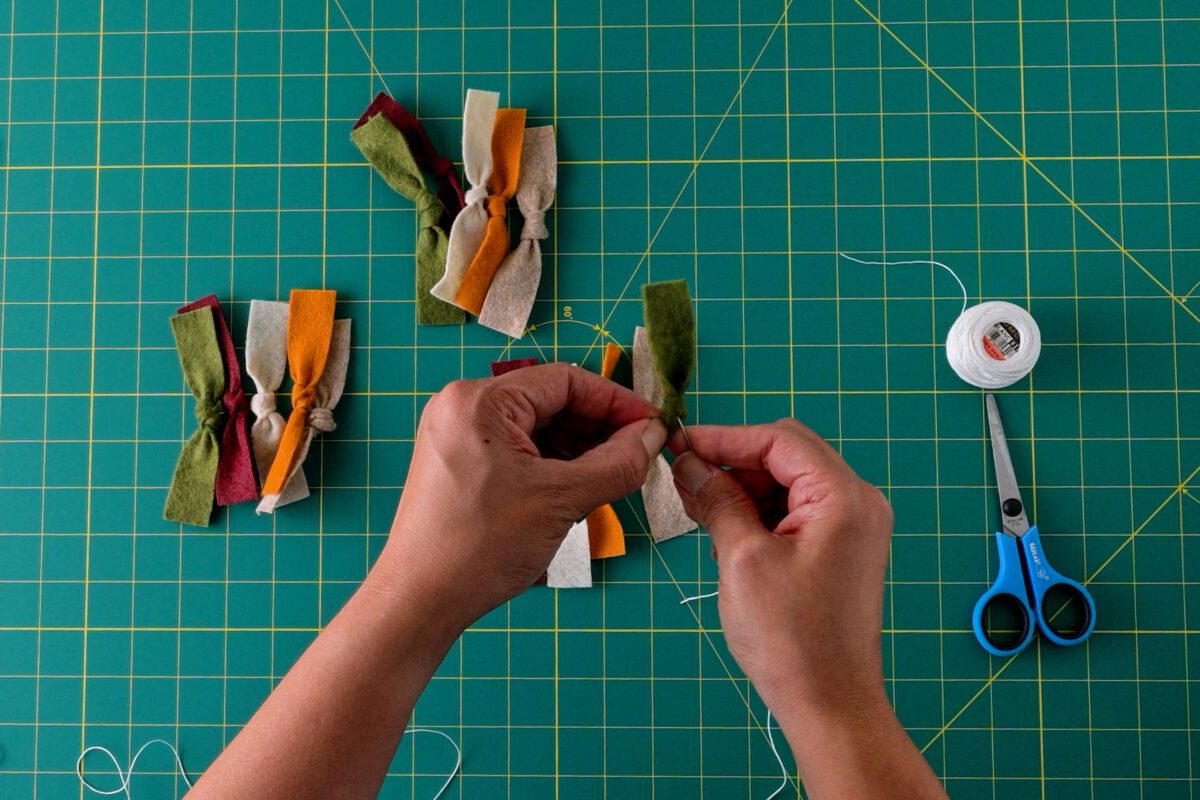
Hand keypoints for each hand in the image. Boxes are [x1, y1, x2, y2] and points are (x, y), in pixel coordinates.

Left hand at [378, 363, 665, 632]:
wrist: (419, 602)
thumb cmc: (478, 547)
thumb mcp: (561, 501)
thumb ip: (616, 463)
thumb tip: (652, 436)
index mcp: (480, 400)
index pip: (565, 381)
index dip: (615, 402)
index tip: (651, 425)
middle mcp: (463, 406)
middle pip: (550, 401)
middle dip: (598, 429)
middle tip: (638, 455)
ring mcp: (457, 434)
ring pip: (536, 427)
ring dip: (578, 449)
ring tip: (612, 478)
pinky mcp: (458, 462)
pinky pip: (517, 449)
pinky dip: (552, 465)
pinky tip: (578, 489)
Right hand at [669, 419, 893, 723]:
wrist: (829, 703)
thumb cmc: (790, 638)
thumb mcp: (741, 559)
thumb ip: (718, 500)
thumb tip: (690, 464)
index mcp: (842, 496)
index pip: (778, 440)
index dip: (724, 439)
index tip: (679, 446)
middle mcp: (857, 502)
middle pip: (786, 456)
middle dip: (732, 464)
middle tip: (684, 481)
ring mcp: (853, 526)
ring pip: (787, 483)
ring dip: (743, 491)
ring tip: (700, 515)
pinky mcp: (842, 548)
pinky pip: (796, 511)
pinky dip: (759, 515)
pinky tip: (726, 537)